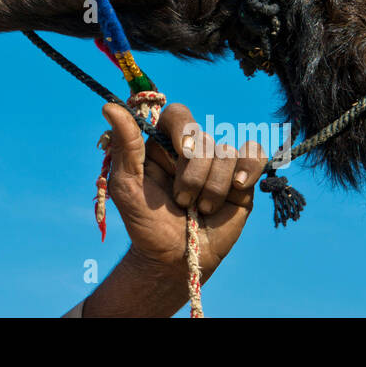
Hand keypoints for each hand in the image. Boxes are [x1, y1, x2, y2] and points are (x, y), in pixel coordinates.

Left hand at [102, 101, 267, 280]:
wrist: (175, 260)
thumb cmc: (146, 224)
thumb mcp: (127, 186)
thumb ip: (124, 146)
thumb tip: (110, 106)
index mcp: (163, 144)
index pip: (178, 114)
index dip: (182, 128)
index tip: (179, 150)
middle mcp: (192, 151)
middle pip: (203, 137)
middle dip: (193, 173)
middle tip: (181, 200)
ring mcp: (218, 166)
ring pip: (227, 153)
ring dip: (212, 188)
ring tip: (200, 209)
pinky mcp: (242, 182)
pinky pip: (255, 156)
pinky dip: (249, 169)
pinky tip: (237, 188)